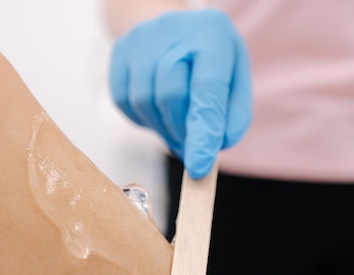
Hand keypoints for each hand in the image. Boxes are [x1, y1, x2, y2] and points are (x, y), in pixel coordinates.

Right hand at [109, 9, 251, 178]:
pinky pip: (123, 102)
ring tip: (176, 127)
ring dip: (162, 129)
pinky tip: (157, 111)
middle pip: (170, 96)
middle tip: (191, 146)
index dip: (203, 132)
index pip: (207, 89)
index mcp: (212, 34)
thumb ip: (233, 114)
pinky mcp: (119, 52)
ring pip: (143, 102)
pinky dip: (142, 118)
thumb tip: (218, 145)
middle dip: (181, 132)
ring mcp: (140, 39)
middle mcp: (173, 30)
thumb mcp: (235, 78)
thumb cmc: (209, 58)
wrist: (176, 29)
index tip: (199, 166)